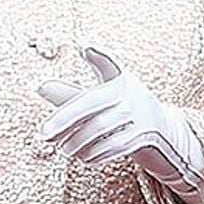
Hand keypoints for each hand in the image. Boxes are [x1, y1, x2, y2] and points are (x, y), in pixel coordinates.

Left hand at [37, 44, 203, 203]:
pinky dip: (97, 153)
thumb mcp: (104, 94)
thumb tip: (39, 87)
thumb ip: (73, 92)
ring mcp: (141, 116)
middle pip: (92, 106)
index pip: (107, 64)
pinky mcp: (146, 136)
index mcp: (120, 79)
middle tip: (44, 135)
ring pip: (102, 129)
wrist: (164, 129)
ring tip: (63, 149)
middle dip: (64, 122)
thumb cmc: (121, 107)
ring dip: (78, 143)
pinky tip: (84, 157)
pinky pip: (116, 146)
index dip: (99, 54)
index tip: (86, 46)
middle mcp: (131, 94)